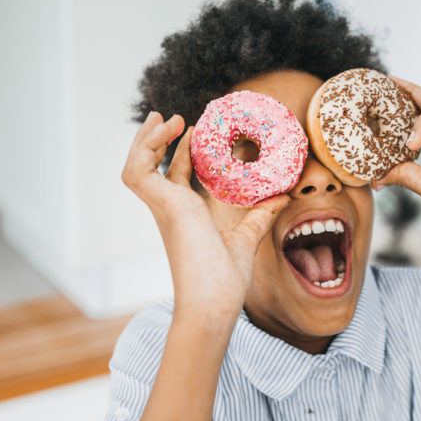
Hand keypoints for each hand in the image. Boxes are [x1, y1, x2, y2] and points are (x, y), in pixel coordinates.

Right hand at [122, 112, 289, 320]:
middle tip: (173, 117)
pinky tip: (169, 130)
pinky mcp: (162, 205)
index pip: (178, 177)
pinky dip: (146, 147)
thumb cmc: (224, 282)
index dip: (183, 152)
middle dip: (157, 139)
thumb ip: (260, 216)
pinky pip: (139, 170)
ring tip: (167, 118)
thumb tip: (282, 196)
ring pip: (137, 165)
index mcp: (186, 216)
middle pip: (152, 167)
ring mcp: (163, 207)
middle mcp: (169, 210)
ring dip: (147, 138)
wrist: (212, 303)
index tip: (197, 130)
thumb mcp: (246, 239)